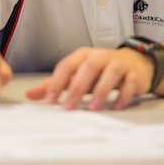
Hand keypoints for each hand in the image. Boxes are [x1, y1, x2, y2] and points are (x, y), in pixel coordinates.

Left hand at [25, 46, 153, 109]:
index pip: (66, 66)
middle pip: (88, 67)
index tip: (49, 100)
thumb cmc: (100, 70)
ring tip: (94, 108)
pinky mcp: (133, 73)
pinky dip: (123, 94)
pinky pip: (129, 82)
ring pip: (110, 72)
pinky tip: (117, 106)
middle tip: (69, 107)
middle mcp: (100, 56)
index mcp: (82, 56)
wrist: (134, 63)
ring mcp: (118, 63)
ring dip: (101, 90)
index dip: (57, 82)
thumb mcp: (77, 75)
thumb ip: (55, 84)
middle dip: (78, 87)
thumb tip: (30, 94)